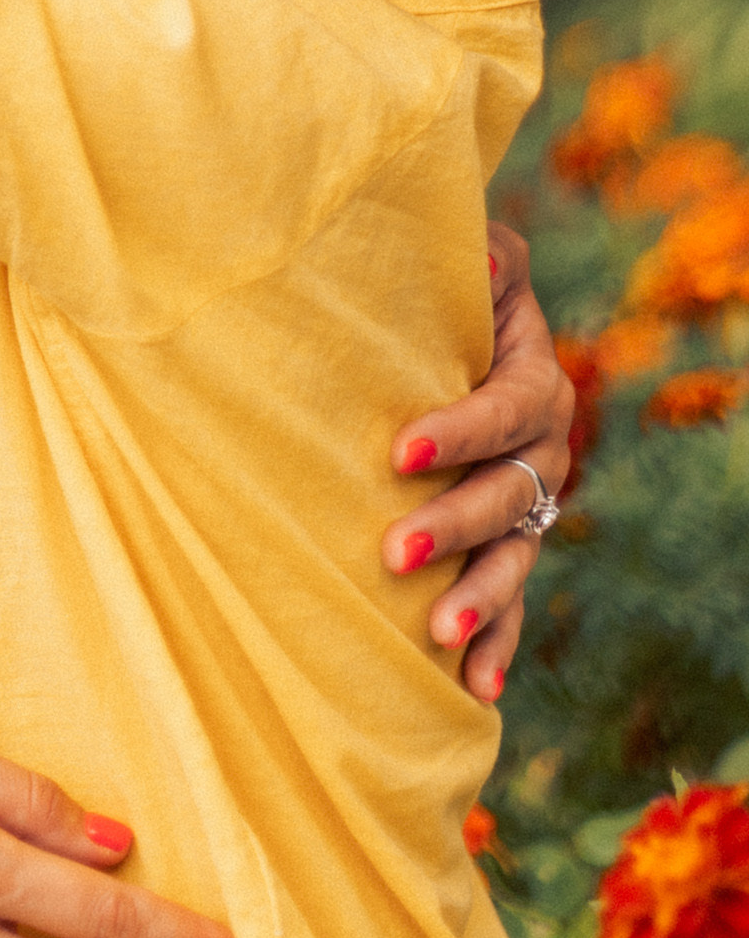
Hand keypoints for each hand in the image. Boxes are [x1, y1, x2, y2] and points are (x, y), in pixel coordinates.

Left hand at [381, 220, 574, 702]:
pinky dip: (498, 641)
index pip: (506, 409)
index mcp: (535, 377)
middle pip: (509, 494)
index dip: (460, 430)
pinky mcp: (507, 543)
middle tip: (393, 550)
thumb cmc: (443, 287)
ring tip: (437, 632)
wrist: (441, 329)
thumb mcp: (464, 258)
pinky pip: (513, 599)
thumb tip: (481, 251)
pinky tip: (475, 687)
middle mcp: (545, 446)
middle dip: (454, 525)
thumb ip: (477, 255)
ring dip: (480, 597)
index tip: (400, 450)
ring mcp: (530, 502)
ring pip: (515, 556)